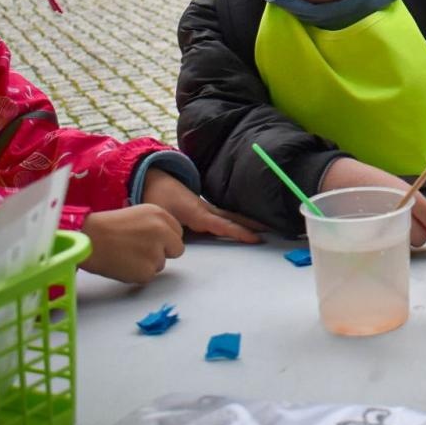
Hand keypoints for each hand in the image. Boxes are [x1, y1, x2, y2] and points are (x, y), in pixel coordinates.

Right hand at [79, 203, 184, 284]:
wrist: (87, 240)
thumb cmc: (105, 227)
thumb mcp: (137, 213)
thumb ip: (156, 224)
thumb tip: (166, 239)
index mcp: (160, 214)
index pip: (177, 233)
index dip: (165, 239)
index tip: (151, 241)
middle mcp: (162, 232)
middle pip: (176, 250)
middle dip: (162, 252)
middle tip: (140, 251)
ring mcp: (156, 253)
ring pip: (161, 264)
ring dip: (147, 263)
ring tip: (126, 255)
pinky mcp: (147, 271)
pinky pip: (148, 276)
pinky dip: (136, 274)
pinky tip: (122, 264)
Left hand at [143, 169, 265, 242]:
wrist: (153, 179)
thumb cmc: (156, 198)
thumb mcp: (160, 216)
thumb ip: (171, 231)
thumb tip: (179, 246)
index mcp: (197, 213)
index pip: (222, 225)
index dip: (239, 232)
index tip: (256, 238)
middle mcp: (205, 210)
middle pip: (233, 218)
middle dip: (252, 224)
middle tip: (272, 231)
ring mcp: (205, 208)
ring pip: (229, 216)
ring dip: (246, 222)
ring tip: (265, 228)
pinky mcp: (202, 209)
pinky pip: (223, 216)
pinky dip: (235, 220)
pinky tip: (243, 224)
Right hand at [319, 157, 425, 253]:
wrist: (339, 179)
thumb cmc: (372, 185)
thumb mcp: (400, 192)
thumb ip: (420, 211)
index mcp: (411, 197)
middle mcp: (401, 210)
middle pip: (422, 237)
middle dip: (420, 235)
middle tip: (404, 220)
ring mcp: (386, 223)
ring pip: (407, 242)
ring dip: (402, 236)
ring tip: (387, 221)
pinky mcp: (372, 234)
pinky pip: (389, 244)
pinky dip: (387, 240)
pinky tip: (378, 229)